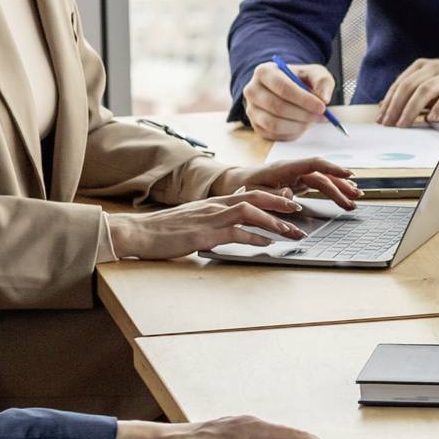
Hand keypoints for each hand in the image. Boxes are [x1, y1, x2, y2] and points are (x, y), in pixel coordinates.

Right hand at [106, 190, 312, 259]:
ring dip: (274, 222)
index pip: (251, 193)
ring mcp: (210, 219)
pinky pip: (235, 233)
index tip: (292, 203)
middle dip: (282, 203)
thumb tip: (234, 224)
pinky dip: (254, 238)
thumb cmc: (164, 229)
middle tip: (301, 210)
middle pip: (257, 196)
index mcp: (215, 202)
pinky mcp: (204, 235)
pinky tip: (266, 245)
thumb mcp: (195, 219)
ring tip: (292, 231)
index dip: (274, 196)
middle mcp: (215, 206)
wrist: (137, 232)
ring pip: (250, 212)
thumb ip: (215, 218)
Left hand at [222, 156, 359, 208]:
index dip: (332, 168)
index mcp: (285, 168)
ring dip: (340, 188)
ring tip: (356, 198)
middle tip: (356, 197)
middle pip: (323, 175)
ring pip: (323, 180)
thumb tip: (292, 197)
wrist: (236, 182)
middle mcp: (294, 169)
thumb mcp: (255, 194)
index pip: (313, 164)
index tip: (349, 174)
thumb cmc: (244, 186)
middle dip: (341, 186)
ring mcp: (297, 175)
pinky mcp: (298, 182)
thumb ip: (273, 195)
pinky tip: (343, 194)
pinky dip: (332, 190)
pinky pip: (319, 185)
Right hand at [242, 61, 334, 140]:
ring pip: (274, 124)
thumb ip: (322, 81)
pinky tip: (302, 125)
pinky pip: (274, 135)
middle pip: (277, 107)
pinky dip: (292, 133)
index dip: (303, 99)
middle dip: (303, 114)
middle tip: (321, 116)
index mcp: (264, 72)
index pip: (282, 87)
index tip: (322, 107)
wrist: (287, 90)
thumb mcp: (314, 73)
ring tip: (312, 120)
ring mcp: (251, 110)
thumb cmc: (299, 80)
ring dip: (298, 125)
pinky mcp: (256, 126)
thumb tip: (323, 98)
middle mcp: (252, 90)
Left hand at [377, 57, 438, 126]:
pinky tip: (432, 118)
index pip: (400, 84)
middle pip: (410, 86)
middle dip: (397, 106)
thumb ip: (410, 93)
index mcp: (422, 66)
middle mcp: (435, 67)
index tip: (382, 118)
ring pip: (426, 90)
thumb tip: (385, 106)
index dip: (389, 101)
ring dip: (412, 109)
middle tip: (390, 123)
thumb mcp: (428, 83)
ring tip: (405, 123)